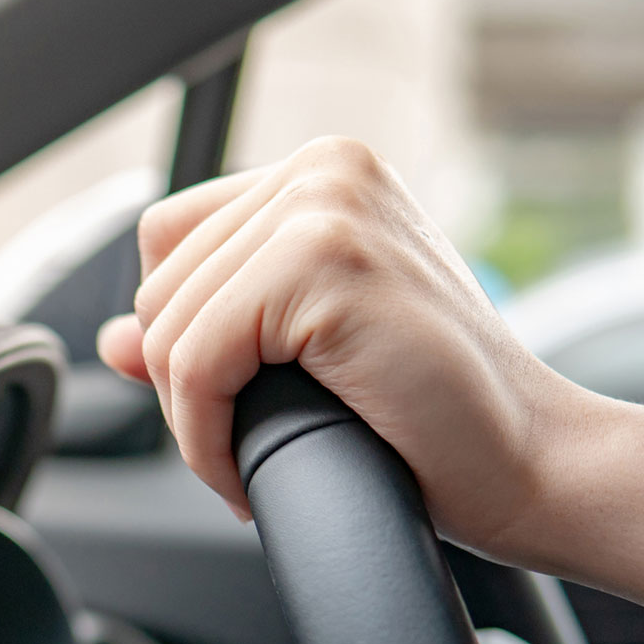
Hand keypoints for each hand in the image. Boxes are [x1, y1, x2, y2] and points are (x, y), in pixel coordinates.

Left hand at [97, 136, 586, 559]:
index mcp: (326, 172)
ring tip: (251, 463)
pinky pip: (191, 364)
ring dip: (193, 423)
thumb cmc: (435, 418)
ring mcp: (327, 205)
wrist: (534, 464)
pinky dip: (202, 440)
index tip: (230, 402)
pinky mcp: (322, 263)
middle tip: (247, 445)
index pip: (169, 241)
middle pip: (159, 287)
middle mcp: (326, 167)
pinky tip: (244, 475)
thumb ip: (208, 331)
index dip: (178, 336)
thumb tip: (108, 340)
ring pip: (165, 330)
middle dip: (185, 387)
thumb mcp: (302, 357)